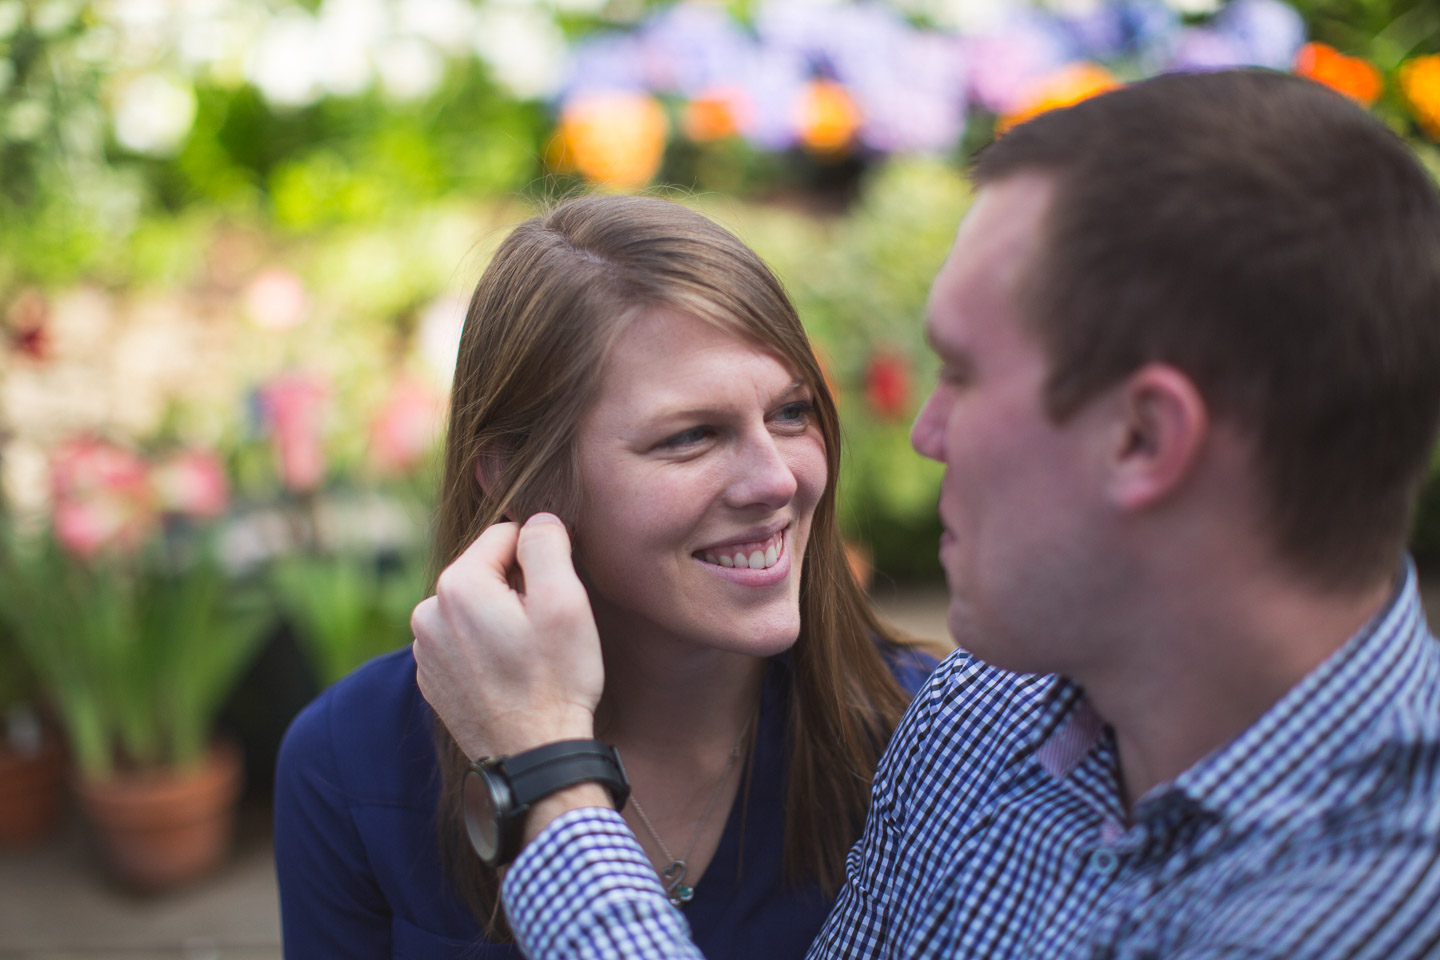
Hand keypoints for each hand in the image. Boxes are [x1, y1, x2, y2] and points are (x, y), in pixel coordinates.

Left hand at [412, 513, 603, 759]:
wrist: (534, 758)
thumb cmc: (555, 680)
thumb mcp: (565, 601)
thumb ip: (546, 544)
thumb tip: (537, 520)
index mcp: (456, 585)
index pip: (506, 535)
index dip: (540, 557)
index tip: (557, 594)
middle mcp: (427, 613)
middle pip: (486, 571)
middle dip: (518, 588)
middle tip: (545, 630)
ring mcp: (425, 650)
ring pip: (474, 606)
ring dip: (501, 618)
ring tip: (527, 656)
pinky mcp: (431, 679)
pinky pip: (463, 641)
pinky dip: (486, 648)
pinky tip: (510, 675)